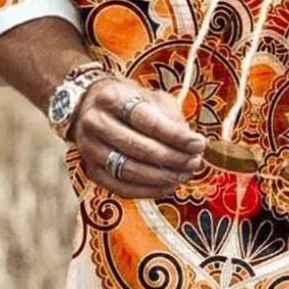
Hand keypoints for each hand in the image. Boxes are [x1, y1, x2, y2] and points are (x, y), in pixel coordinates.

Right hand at [67, 76, 206, 198]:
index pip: (146, 120)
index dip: (175, 135)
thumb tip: (189, 142)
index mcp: (111, 98)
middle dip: (172, 157)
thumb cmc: (131, 102)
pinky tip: (168, 187)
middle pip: (138, 147)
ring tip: (185, 174)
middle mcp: (95, 123)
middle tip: (196, 162)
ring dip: (162, 176)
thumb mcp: (151, 97)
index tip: (199, 144)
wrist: (94, 107)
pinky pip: (120, 187)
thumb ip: (170, 116)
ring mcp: (89, 149)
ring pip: (128, 169)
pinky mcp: (91, 170)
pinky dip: (146, 191)